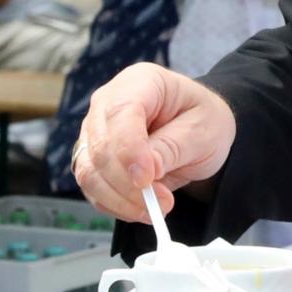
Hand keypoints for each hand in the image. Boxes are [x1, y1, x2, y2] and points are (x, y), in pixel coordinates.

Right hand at [71, 64, 235, 221]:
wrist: (199, 130)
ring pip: (89, 170)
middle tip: (163, 203)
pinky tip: (140, 209)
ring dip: (119, 199)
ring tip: (156, 209)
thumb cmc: (203, 120)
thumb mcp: (203, 130)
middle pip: (99, 145)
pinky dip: (113, 204)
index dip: (128, 149)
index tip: (146, 179)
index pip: (120, 112)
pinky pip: (91, 187)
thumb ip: (172, 147)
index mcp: (140, 81)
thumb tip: (145, 171)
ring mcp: (95, 129)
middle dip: (127, 183)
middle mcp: (108, 101)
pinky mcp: (91, 157)